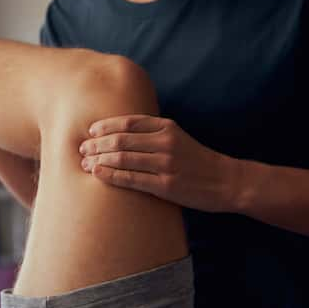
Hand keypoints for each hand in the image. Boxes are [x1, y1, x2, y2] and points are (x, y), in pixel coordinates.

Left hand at [79, 115, 239, 211]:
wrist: (226, 181)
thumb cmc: (197, 160)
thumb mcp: (178, 137)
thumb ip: (154, 133)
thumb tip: (121, 134)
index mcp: (167, 127)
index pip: (128, 122)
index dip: (105, 126)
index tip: (90, 131)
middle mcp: (165, 142)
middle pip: (120, 139)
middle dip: (96, 144)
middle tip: (81, 149)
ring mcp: (166, 163)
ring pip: (122, 158)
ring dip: (98, 160)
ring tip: (84, 163)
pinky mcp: (166, 185)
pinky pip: (131, 179)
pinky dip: (111, 175)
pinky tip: (97, 174)